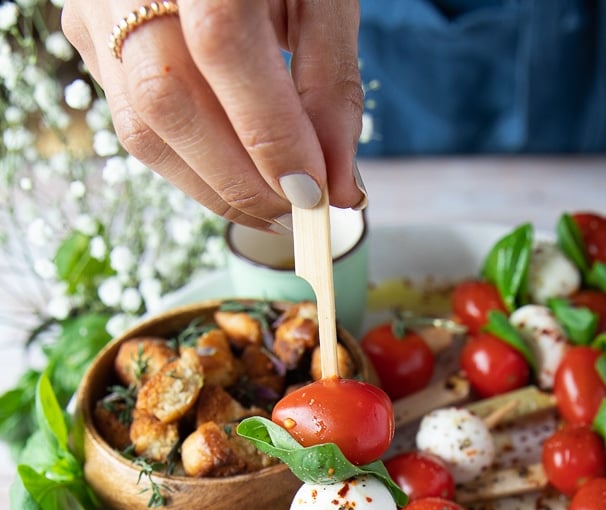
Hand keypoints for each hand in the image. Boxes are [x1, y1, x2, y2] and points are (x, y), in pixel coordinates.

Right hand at [61, 0, 365, 228]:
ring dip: (214, 187)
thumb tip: (339, 189)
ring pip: (140, 128)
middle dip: (239, 181)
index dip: (270, 133)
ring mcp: (94, 7)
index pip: (222, 45)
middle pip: (166, 100)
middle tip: (297, 214)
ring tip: (272, 206)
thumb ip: (332, 84)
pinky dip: (193, 165)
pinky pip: (134, 125)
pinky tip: (235, 175)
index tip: (316, 193)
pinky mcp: (87, 37)